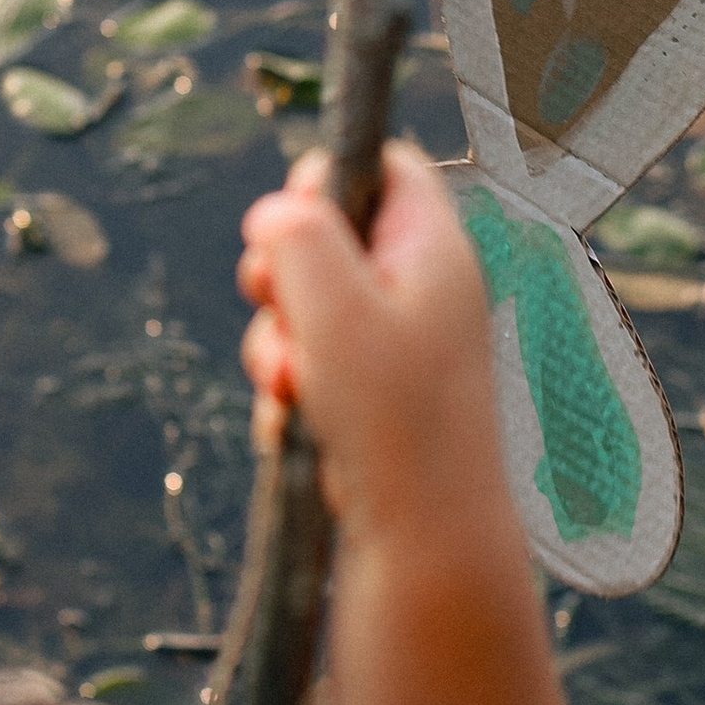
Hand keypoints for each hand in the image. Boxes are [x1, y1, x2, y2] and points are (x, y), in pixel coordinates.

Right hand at [236, 142, 504, 552]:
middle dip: (281, 275)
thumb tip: (273, 212)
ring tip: (292, 385)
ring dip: (277, 343)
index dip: (326, 178)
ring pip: (306, 309)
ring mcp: (397, 345)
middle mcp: (420, 290)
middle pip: (327, 237)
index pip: (385, 166)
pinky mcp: (372, 396)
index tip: (292, 221)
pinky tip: (297, 422)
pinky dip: (290, 390)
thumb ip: (300, 240)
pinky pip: (307, 367)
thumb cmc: (393, 419)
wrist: (425, 539)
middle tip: (272, 302)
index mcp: (432, 250)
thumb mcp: (335, 309)